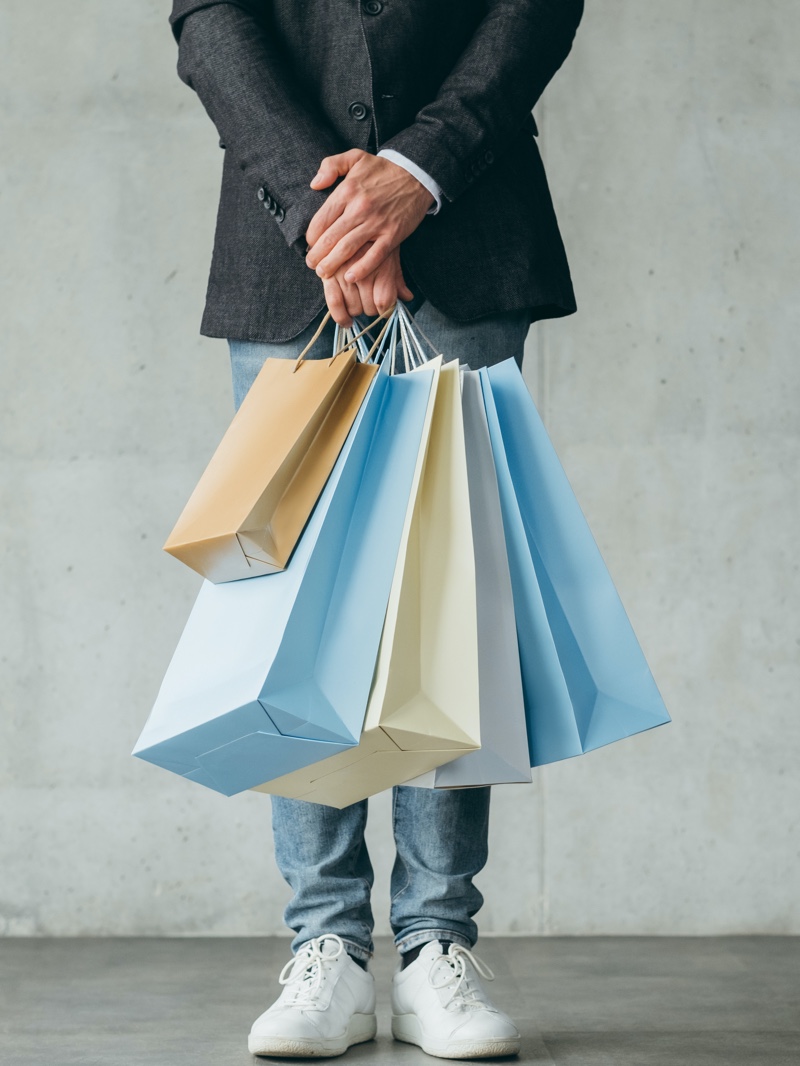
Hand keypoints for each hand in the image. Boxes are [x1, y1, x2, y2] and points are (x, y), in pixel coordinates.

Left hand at [306, 149, 432, 282]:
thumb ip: (331, 165)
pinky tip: (350, 278)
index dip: (311, 237)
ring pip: (348, 249)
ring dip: (332, 264)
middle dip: (317, 256)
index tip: (310, 245)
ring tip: (323, 274)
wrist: (417, 175)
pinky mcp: (393, 235)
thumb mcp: (355, 157)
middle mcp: (359, 208)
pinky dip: (361, 269)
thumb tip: (314, 185)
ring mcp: (377, 223)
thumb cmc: (384, 169)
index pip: (320, 220)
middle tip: (311, 265)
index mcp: (347, 191)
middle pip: (330, 238)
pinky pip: (374, 256)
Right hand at [323, 245, 412, 328]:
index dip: (385, 310)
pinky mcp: (328, 274)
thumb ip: (397, 277)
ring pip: (354, 307)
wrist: (349, 220)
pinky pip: (334, 302)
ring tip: (357, 303)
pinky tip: (346, 321)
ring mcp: (344, 273)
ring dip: (357, 311)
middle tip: (369, 304)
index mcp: (382, 264)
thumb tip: (408, 297)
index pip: (385, 301)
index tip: (383, 309)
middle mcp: (364, 270)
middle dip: (370, 310)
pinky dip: (341, 316)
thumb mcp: (390, 254)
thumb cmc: (372, 238)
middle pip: (370, 308)